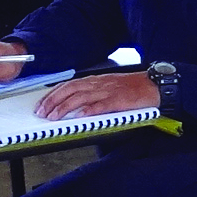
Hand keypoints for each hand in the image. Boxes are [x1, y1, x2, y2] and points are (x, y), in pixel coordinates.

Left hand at [40, 70, 160, 121]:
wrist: (155, 85)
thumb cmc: (133, 87)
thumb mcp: (109, 85)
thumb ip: (93, 92)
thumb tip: (75, 102)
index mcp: (95, 80)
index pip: (68, 85)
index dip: (53, 94)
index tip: (42, 104)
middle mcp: (99, 84)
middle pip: (70, 90)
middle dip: (53, 101)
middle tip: (43, 112)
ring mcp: (108, 91)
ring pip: (81, 97)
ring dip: (65, 107)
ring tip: (54, 116)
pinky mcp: (118, 101)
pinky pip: (101, 105)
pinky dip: (89, 110)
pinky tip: (79, 116)